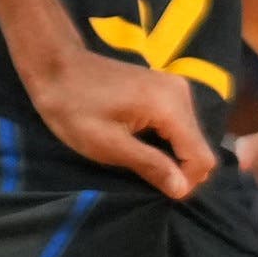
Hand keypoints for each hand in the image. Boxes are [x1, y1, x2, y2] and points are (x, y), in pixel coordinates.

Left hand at [28, 45, 212, 198]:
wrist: (55, 66)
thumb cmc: (74, 107)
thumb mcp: (108, 144)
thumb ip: (150, 165)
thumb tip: (182, 190)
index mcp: (171, 106)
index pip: (202, 158)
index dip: (185, 182)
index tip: (156, 190)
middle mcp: (181, 93)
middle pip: (198, 147)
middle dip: (178, 169)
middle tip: (143, 176)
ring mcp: (174, 87)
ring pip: (189, 137)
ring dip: (170, 155)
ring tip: (137, 159)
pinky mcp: (164, 88)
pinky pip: (177, 124)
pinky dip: (164, 140)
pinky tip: (138, 143)